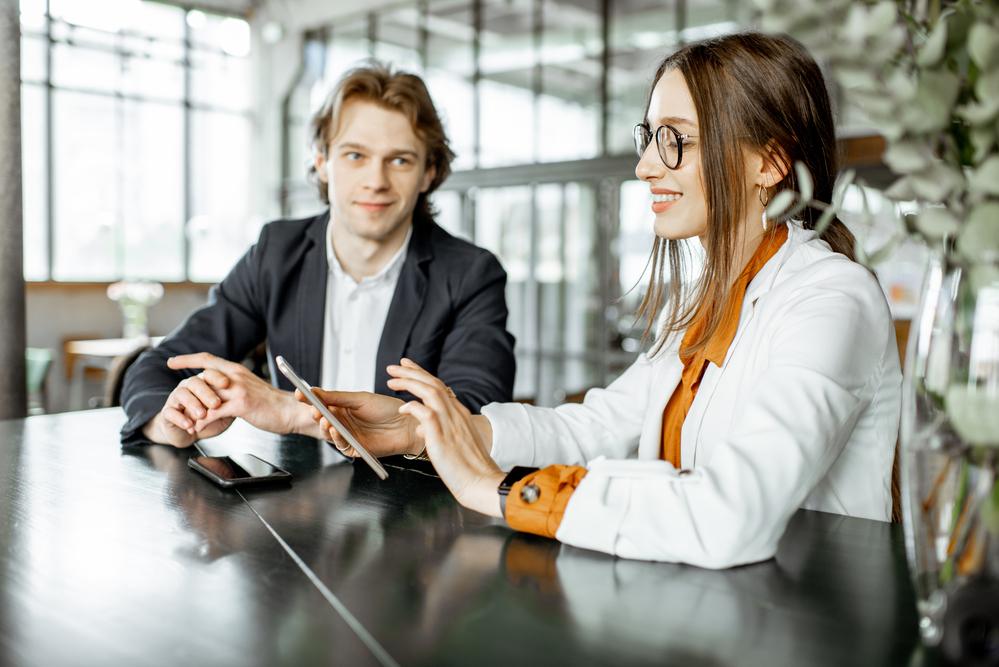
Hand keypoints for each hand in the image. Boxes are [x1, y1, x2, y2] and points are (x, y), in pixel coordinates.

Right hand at [141, 366, 234, 446]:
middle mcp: (189, 386)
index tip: (226, 383)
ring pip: (181, 393)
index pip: (209, 372)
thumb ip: (232, 404)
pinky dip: (180, 418)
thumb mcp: (225, 412)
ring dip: (193, 404)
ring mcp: (176, 398)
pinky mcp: (167, 412)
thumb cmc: (210, 420)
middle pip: (195, 381)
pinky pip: (170, 412)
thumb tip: (245, 397)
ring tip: (202, 415)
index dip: (217, 376)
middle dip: (206, 392)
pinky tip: (189, 425)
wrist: (191, 434)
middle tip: (216, 403)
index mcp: (204, 382)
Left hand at [166, 352, 314, 437]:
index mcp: (237, 370)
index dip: (187, 359)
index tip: (172, 361)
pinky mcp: (241, 405)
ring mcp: (237, 389)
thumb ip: (235, 387)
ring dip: (192, 409)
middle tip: (173, 398)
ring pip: (205, 396)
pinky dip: (202, 421)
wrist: (291, 411)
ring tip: (183, 419)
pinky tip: (196, 429)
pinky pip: (213, 413)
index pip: (207, 359)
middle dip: (184, 387)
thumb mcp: (251, 389)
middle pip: (201, 376)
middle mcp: (235, 376)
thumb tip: (221, 390)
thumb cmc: (273, 403)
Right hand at [298, 388, 419, 457]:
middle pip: (323, 419)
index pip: (321, 404)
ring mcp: (349, 436)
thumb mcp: (359, 398)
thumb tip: (315, 391)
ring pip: (329, 433)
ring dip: (324, 426)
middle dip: (315, 414)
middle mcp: (344, 423)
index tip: (299, 393)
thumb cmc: (387, 409)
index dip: (309, 400)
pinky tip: (335, 430)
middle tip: (312, 408)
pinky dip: (336, 437)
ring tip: (324, 419)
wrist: (407, 424)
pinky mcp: (356, 449)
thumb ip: (337, 397)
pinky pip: (341, 445)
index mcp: (343, 408)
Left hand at [387, 358, 503, 517]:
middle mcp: (456, 414)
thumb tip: (422, 428)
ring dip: (410, 383)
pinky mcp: (442, 436)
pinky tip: (402, 408)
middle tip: (393, 367)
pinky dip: (413, 407)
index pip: (439, 387)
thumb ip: (439, 431)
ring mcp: (450, 423)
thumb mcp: (454, 443)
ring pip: (430, 392)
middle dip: (412, 372)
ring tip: (392, 381)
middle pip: (433, 384)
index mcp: (459, 414)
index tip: (408, 367)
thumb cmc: (468, 468)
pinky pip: (426, 413)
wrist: (481, 482)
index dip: (422, 375)